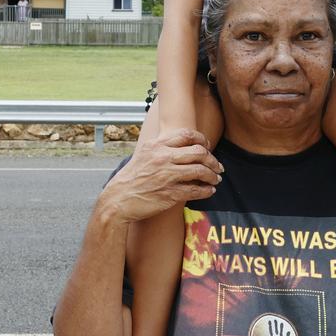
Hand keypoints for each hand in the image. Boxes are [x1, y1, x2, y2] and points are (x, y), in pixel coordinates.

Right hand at [100, 128, 222, 224]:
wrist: (118, 199)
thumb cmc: (132, 177)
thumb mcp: (144, 154)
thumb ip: (162, 148)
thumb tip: (185, 145)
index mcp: (157, 145)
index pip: (188, 135)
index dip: (202, 140)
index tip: (208, 147)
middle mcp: (163, 158)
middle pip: (199, 153)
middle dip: (212, 160)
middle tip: (218, 166)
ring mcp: (167, 176)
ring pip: (200, 171)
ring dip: (212, 176)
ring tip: (216, 180)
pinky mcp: (169, 193)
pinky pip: (195, 190)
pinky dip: (206, 191)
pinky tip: (209, 191)